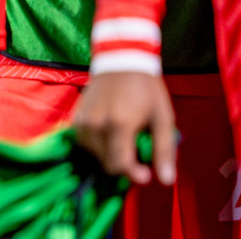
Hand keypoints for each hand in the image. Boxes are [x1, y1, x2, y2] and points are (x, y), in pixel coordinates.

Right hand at [74, 71, 175, 185]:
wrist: (121, 60)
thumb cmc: (146, 89)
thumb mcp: (163, 118)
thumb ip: (164, 150)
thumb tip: (166, 180)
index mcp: (119, 124)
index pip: (120, 164)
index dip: (135, 174)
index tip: (146, 173)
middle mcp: (96, 124)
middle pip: (107, 163)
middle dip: (124, 165)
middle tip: (137, 153)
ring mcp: (83, 120)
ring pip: (93, 154)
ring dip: (109, 155)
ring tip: (123, 141)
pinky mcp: (75, 116)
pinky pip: (83, 142)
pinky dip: (96, 145)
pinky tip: (108, 135)